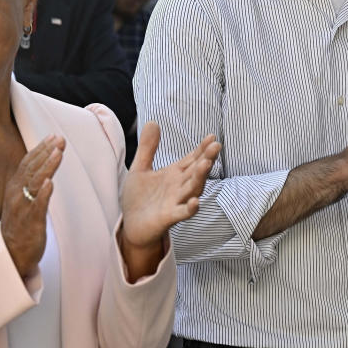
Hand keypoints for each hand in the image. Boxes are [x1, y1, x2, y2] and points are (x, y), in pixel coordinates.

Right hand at [0, 135, 64, 278]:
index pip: (28, 163)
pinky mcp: (31, 222)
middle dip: (46, 152)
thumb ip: (31, 181)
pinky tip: (50, 183)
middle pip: (32, 169)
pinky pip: (37, 206)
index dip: (41, 148)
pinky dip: (43, 194)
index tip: (53, 136)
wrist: (11, 253)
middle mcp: (17, 194)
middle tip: (60, 139)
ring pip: (36, 183)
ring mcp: (23, 208)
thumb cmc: (20, 224)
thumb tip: (43, 163)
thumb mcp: (22, 198)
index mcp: (15, 187)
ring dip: (47, 167)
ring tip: (58, 153)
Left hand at [119, 123, 219, 279]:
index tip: (212, 137)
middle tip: (216, 146)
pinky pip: (182, 213)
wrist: (131, 226)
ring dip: (200, 178)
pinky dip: (190, 209)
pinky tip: (195, 202)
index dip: (202, 148)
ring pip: (192, 189)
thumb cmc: (139, 198)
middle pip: (196, 171)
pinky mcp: (168, 218)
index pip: (192, 159)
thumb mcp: (140, 168)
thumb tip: (153, 121)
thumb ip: (148, 148)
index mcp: (174, 174)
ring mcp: (176, 202)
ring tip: (206, 164)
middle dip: (206, 159)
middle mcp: (179, 187)